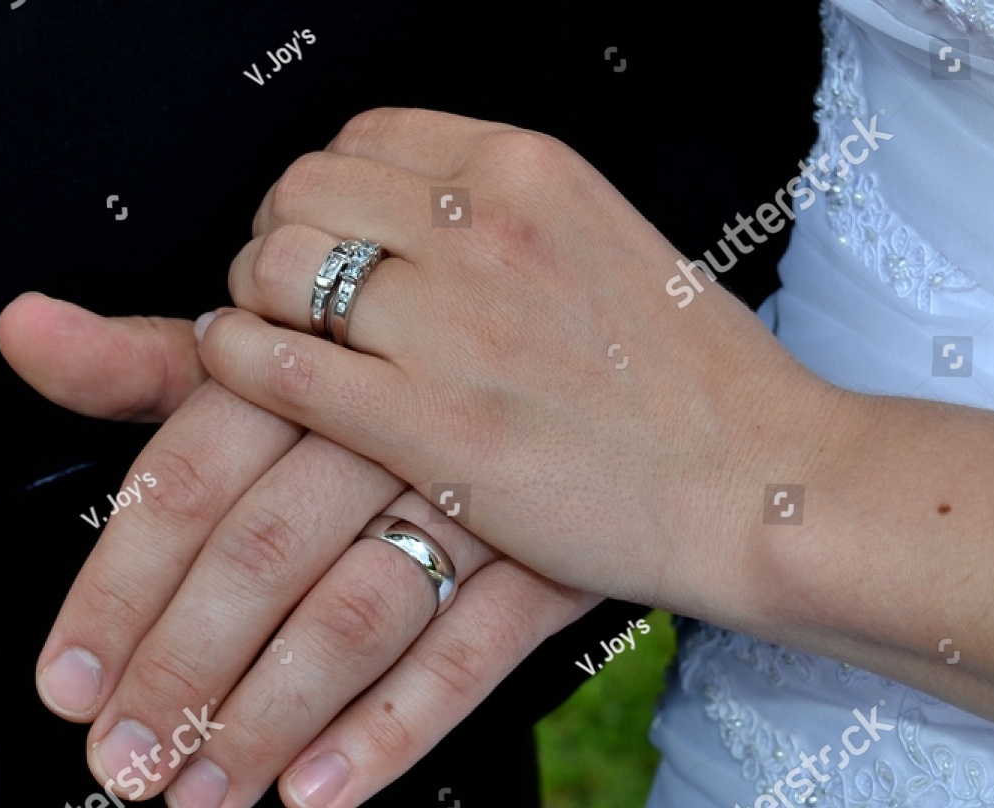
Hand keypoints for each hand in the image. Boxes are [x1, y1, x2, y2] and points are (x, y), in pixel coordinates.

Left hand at [0, 292, 596, 807]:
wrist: (615, 376)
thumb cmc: (410, 368)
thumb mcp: (285, 349)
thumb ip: (151, 360)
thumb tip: (22, 332)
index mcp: (311, 357)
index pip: (192, 475)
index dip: (118, 587)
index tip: (65, 681)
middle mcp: (391, 419)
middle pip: (264, 553)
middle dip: (181, 671)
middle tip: (122, 765)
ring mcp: (481, 492)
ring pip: (358, 611)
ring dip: (270, 717)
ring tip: (202, 800)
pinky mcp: (554, 558)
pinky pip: (474, 650)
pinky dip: (394, 726)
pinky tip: (322, 789)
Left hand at [195, 109, 853, 620]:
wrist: (757, 483)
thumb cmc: (696, 386)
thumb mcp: (609, 246)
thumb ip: (509, 224)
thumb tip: (415, 225)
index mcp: (530, 173)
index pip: (365, 138)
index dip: (324, 188)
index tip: (325, 235)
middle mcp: (483, 229)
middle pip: (303, 192)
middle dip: (275, 237)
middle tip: (283, 292)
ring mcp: (451, 326)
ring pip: (276, 269)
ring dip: (252, 299)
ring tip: (268, 337)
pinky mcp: (428, 424)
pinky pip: (277, 366)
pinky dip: (236, 358)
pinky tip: (240, 367)